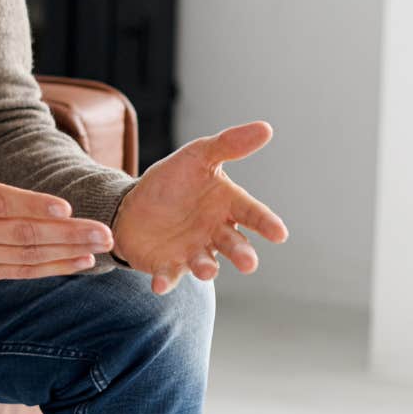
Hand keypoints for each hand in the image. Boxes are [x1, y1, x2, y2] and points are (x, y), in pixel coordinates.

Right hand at [0, 105, 113, 280]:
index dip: (32, 205)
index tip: (66, 207)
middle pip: (21, 233)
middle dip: (67, 234)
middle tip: (104, 232)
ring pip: (26, 256)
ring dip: (66, 253)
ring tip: (101, 248)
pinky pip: (18, 271)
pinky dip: (50, 269)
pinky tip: (78, 263)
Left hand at [111, 120, 287, 294]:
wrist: (133, 205)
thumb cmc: (173, 182)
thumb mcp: (197, 156)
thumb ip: (228, 145)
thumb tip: (265, 128)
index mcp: (227, 205)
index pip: (251, 213)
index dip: (265, 223)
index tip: (279, 233)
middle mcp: (215, 233)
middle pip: (234, 245)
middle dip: (242, 254)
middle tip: (248, 262)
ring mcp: (193, 251)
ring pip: (206, 263)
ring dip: (207, 268)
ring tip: (206, 271)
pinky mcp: (168, 265)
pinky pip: (169, 275)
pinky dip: (167, 281)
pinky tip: (160, 285)